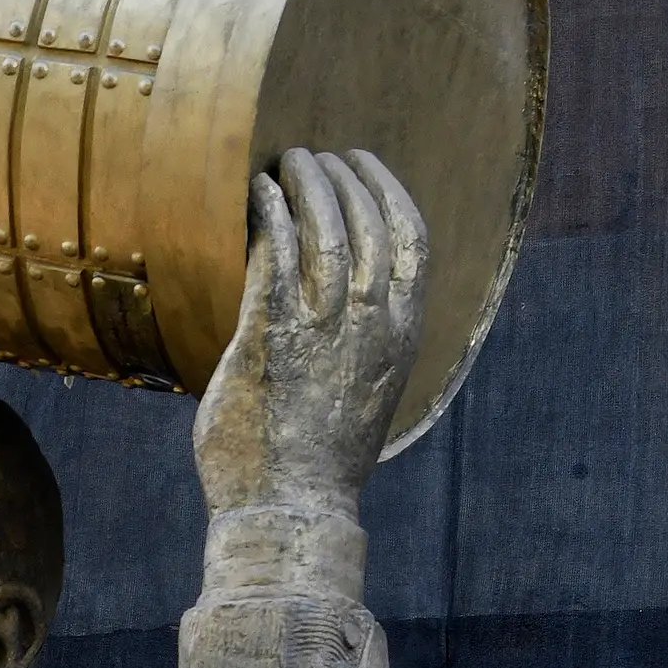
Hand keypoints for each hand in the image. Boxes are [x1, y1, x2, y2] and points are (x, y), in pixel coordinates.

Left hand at [193, 148, 427, 522]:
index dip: (387, 189)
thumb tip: (341, 308)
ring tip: (281, 164)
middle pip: (365, 221)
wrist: (291, 512)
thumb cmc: (319, 461)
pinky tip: (256, 197)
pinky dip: (268, 215)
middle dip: (338, 175)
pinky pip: (274, 255)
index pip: (411, 240)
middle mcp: (370, 325)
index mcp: (402, 337)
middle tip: (309, 156)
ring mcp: (322, 330)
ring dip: (303, 185)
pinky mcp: (270, 338)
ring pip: (323, 228)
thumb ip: (361, 344)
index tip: (363, 163)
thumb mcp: (364, 393)